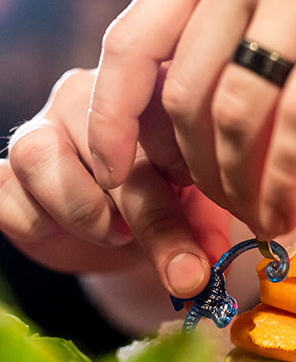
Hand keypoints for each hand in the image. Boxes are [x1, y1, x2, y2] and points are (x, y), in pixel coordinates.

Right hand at [4, 68, 230, 298]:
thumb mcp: (194, 209)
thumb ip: (205, 225)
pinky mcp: (5, 172)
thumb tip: (210, 265)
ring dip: (86, 211)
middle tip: (185, 272)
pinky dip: (39, 224)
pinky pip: (7, 193)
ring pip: (41, 156)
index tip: (205, 206)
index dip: (182, 162)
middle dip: (153, 220)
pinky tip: (66, 231)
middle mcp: (85, 97)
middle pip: (105, 142)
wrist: (113, 232)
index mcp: (140, 89)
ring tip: (115, 232)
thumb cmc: (158, 204)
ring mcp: (38, 130)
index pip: (157, 106)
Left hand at [88, 0, 295, 238]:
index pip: (131, 46)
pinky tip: (286, 216)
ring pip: (235, 117)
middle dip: (199, 175)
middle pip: (186, 99)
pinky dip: (286, 183)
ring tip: (260, 220)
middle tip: (228, 212)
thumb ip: (219, 56)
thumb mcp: (266, 17)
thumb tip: (179, 141)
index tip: (117, 173)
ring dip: (240, 189)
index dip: (113, 118)